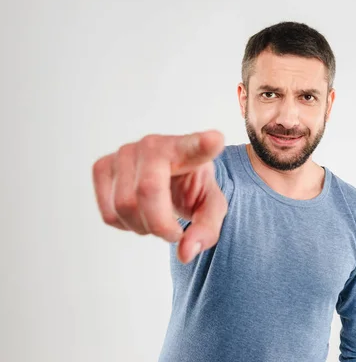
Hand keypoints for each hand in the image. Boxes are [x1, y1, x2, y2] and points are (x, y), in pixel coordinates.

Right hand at [92, 130, 226, 263]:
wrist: (168, 177)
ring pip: (123, 205)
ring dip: (143, 227)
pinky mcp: (102, 166)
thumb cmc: (191, 187)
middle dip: (159, 224)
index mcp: (188, 150)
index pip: (194, 146)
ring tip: (157, 217)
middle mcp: (154, 144)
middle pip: (147, 191)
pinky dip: (125, 225)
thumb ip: (206, 229)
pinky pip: (109, 213)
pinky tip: (139, 212)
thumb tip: (185, 252)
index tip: (215, 140)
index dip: (202, 144)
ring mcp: (124, 152)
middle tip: (173, 231)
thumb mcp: (210, 206)